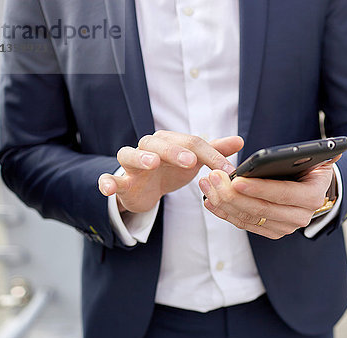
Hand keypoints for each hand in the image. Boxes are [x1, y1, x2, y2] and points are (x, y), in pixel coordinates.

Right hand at [98, 131, 243, 212]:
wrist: (146, 189)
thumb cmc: (171, 170)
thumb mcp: (194, 161)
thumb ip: (215, 152)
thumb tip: (239, 140)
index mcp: (170, 142)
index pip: (192, 143)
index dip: (211, 156)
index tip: (228, 171)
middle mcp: (148, 148)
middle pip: (160, 144)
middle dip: (175, 151)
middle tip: (190, 160)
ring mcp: (132, 165)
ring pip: (129, 154)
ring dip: (140, 157)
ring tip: (152, 163)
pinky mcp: (120, 181)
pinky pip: (108, 179)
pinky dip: (106, 182)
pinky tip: (109, 188)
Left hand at [199, 155, 340, 239]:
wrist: (313, 189)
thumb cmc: (311, 168)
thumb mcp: (318, 158)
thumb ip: (322, 153)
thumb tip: (334, 148)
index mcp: (312, 197)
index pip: (282, 194)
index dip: (259, 188)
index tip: (236, 180)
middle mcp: (300, 217)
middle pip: (261, 209)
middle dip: (233, 194)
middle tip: (213, 177)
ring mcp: (285, 228)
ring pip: (248, 218)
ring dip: (224, 202)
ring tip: (207, 184)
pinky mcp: (271, 231)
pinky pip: (243, 224)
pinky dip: (225, 213)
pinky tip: (210, 200)